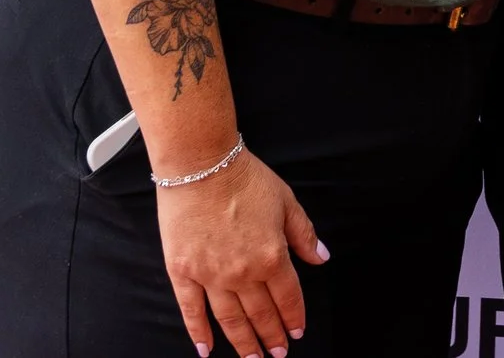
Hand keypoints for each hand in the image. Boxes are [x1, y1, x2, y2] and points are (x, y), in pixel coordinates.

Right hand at [155, 148, 328, 357]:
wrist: (201, 164)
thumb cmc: (243, 178)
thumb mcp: (286, 201)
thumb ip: (304, 234)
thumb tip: (321, 258)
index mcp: (271, 256)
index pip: (288, 298)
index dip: (294, 318)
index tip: (297, 332)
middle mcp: (242, 272)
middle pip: (261, 314)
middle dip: (272, 337)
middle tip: (278, 354)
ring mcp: (210, 275)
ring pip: (230, 320)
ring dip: (243, 343)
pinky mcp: (183, 272)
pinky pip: (191, 310)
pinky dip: (198, 332)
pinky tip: (206, 349)